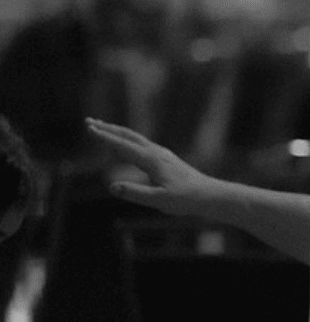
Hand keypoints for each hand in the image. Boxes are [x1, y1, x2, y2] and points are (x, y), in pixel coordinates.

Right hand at [86, 118, 217, 215]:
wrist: (209, 195)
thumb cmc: (185, 199)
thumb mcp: (159, 200)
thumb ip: (136, 193)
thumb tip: (112, 186)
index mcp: (152, 160)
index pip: (123, 146)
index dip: (105, 137)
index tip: (89, 128)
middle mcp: (156, 153)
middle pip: (128, 136)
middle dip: (108, 129)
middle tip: (88, 122)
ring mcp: (162, 154)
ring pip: (136, 138)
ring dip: (117, 132)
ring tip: (102, 128)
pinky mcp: (166, 158)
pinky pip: (142, 144)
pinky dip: (128, 139)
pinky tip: (126, 144)